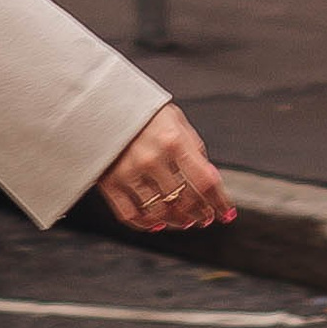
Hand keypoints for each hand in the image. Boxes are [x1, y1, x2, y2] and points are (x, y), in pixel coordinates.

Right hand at [98, 102, 232, 233]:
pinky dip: (146, 224)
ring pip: (159, 212)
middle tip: (205, 217)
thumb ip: (193, 149)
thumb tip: (209, 178)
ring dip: (177, 222)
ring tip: (185, 221)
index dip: (219, 202)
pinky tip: (156, 224)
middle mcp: (152, 159)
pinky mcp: (109, 183)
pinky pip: (130, 215)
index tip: (226, 213)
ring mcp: (129, 173)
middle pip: (184, 201)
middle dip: (200, 213)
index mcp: (173, 141)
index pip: (205, 182)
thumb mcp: (176, 121)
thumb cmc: (143, 112)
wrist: (100, 102)